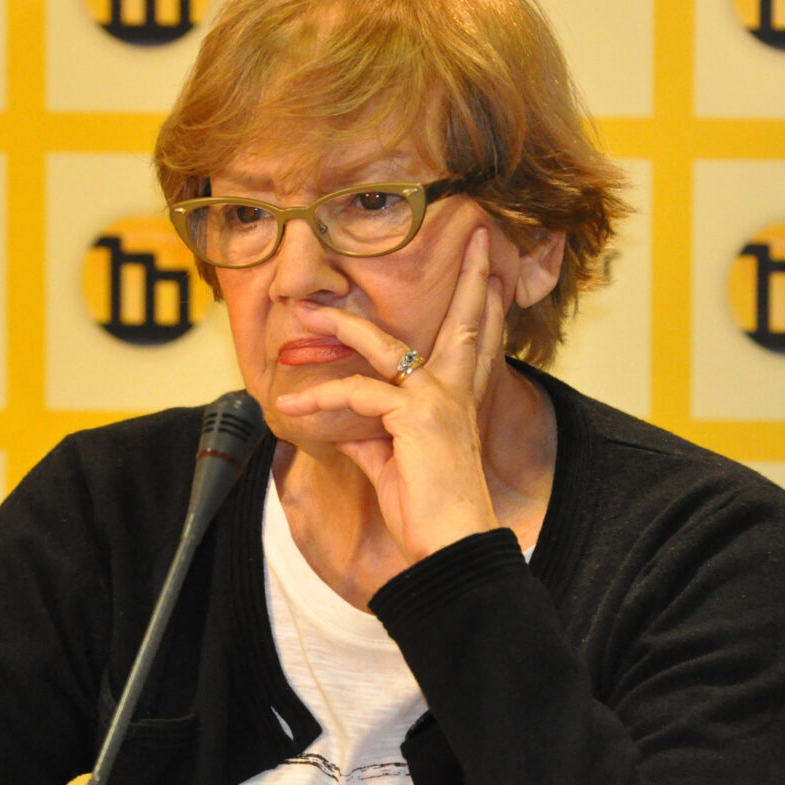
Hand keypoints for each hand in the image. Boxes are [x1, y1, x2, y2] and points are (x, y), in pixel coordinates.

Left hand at [276, 226, 506, 563]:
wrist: (450, 549)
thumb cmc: (429, 515)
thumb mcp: (394, 467)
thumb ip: (372, 439)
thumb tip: (341, 428)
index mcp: (458, 403)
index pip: (473, 342)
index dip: (483, 307)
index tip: (493, 273)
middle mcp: (454, 392)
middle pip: (462, 322)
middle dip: (469, 278)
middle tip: (475, 235)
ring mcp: (437, 399)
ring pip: (383, 345)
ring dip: (339, 324)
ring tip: (305, 313)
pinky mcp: (415, 415)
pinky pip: (356, 393)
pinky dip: (318, 401)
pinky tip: (290, 409)